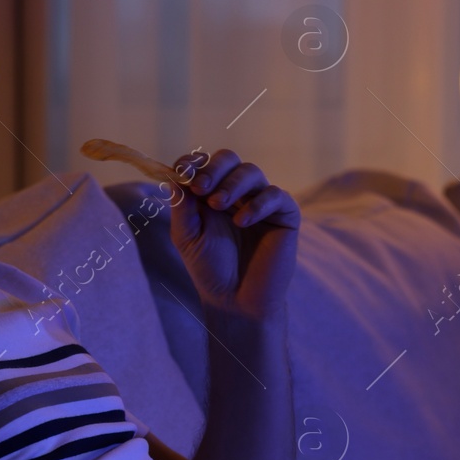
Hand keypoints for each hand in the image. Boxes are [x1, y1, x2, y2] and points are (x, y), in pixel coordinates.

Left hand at [171, 148, 299, 319]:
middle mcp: (237, 193)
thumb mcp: (187, 236)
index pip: (204, 164)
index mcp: (211, 193)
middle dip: (213, 168)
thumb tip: (175, 176)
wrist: (236, 300)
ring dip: (232, 184)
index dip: (193, 163)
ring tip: (217, 205)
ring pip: (251, 172)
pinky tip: (242, 220)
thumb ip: (181, 207)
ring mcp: (261, 201)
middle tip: (200, 187)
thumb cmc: (210, 269)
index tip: (182, 171)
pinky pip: (275, 195)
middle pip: (229, 159)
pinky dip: (258, 203)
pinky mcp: (284, 215)